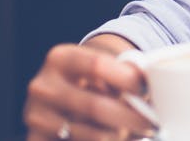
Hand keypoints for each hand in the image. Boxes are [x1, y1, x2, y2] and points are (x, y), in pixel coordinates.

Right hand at [24, 42, 153, 140]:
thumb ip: (125, 74)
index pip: (98, 66)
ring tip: (137, 131)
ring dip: (121, 135)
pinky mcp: (36, 140)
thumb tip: (151, 91)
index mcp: (59, 58)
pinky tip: (117, 138)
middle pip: (95, 106)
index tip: (149, 89)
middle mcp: (42, 86)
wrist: (61, 94)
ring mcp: (35, 117)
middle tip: (154, 123)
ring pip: (93, 135)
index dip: (129, 80)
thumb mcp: (103, 67)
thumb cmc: (92, 79)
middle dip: (132, 118)